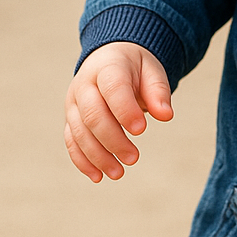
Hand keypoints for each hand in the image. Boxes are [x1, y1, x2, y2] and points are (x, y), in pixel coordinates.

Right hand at [64, 42, 172, 182]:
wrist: (108, 59)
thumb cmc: (135, 68)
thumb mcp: (151, 71)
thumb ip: (158, 91)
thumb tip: (165, 115)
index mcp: (107, 68)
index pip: (113, 89)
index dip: (125, 110)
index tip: (142, 130)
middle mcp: (84, 85)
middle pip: (93, 115)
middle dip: (112, 140)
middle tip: (133, 158)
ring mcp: (74, 103)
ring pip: (79, 132)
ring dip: (97, 156)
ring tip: (118, 173)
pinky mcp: (70, 119)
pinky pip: (71, 141)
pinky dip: (82, 160)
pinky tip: (97, 176)